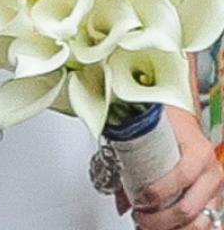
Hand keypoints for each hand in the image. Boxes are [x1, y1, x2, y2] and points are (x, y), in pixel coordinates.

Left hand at [128, 106, 223, 228]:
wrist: (183, 118)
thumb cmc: (167, 124)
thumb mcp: (149, 134)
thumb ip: (133, 165)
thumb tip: (121, 202)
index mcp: (198, 152)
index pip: (181, 177)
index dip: (158, 192)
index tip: (139, 199)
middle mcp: (211, 172)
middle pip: (189, 207)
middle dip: (161, 219)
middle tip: (140, 218)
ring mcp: (215, 189)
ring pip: (200, 222)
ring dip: (173, 229)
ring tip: (149, 225)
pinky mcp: (214, 200)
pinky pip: (206, 223)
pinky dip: (185, 229)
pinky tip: (168, 229)